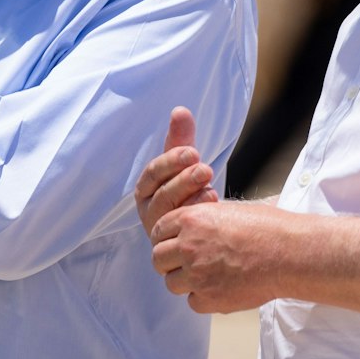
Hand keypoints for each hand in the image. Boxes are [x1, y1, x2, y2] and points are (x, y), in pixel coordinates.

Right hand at [132, 107, 217, 237]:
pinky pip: (180, 233)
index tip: (193, 152)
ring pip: (170, 215)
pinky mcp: (171, 248)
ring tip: (210, 186)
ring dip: (190, 198)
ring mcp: (159, 231)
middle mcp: (148, 210)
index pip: (154, 173)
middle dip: (184, 180)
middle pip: (162, 195)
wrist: (191, 226)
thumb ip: (180, 139)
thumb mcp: (182, 163)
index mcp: (146, 188)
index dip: (172, 162)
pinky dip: (196, 217)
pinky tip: (213, 205)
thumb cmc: (184, 188)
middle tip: (205, 168)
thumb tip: (180, 110)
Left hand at [150, 202, 291, 313]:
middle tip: (187, 264)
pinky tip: (222, 289)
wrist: (289, 254)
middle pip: (158, 258)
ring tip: (207, 277)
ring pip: (172, 283)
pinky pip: (193, 302)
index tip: (176, 245)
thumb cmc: (267, 228)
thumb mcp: (229, 212)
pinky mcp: (208, 299)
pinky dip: (203, 299)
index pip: (159, 231)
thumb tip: (190, 229)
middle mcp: (188, 246)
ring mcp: (196, 275)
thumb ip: (203, 221)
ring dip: (185, 281)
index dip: (167, 239)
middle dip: (170, 261)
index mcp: (191, 220)